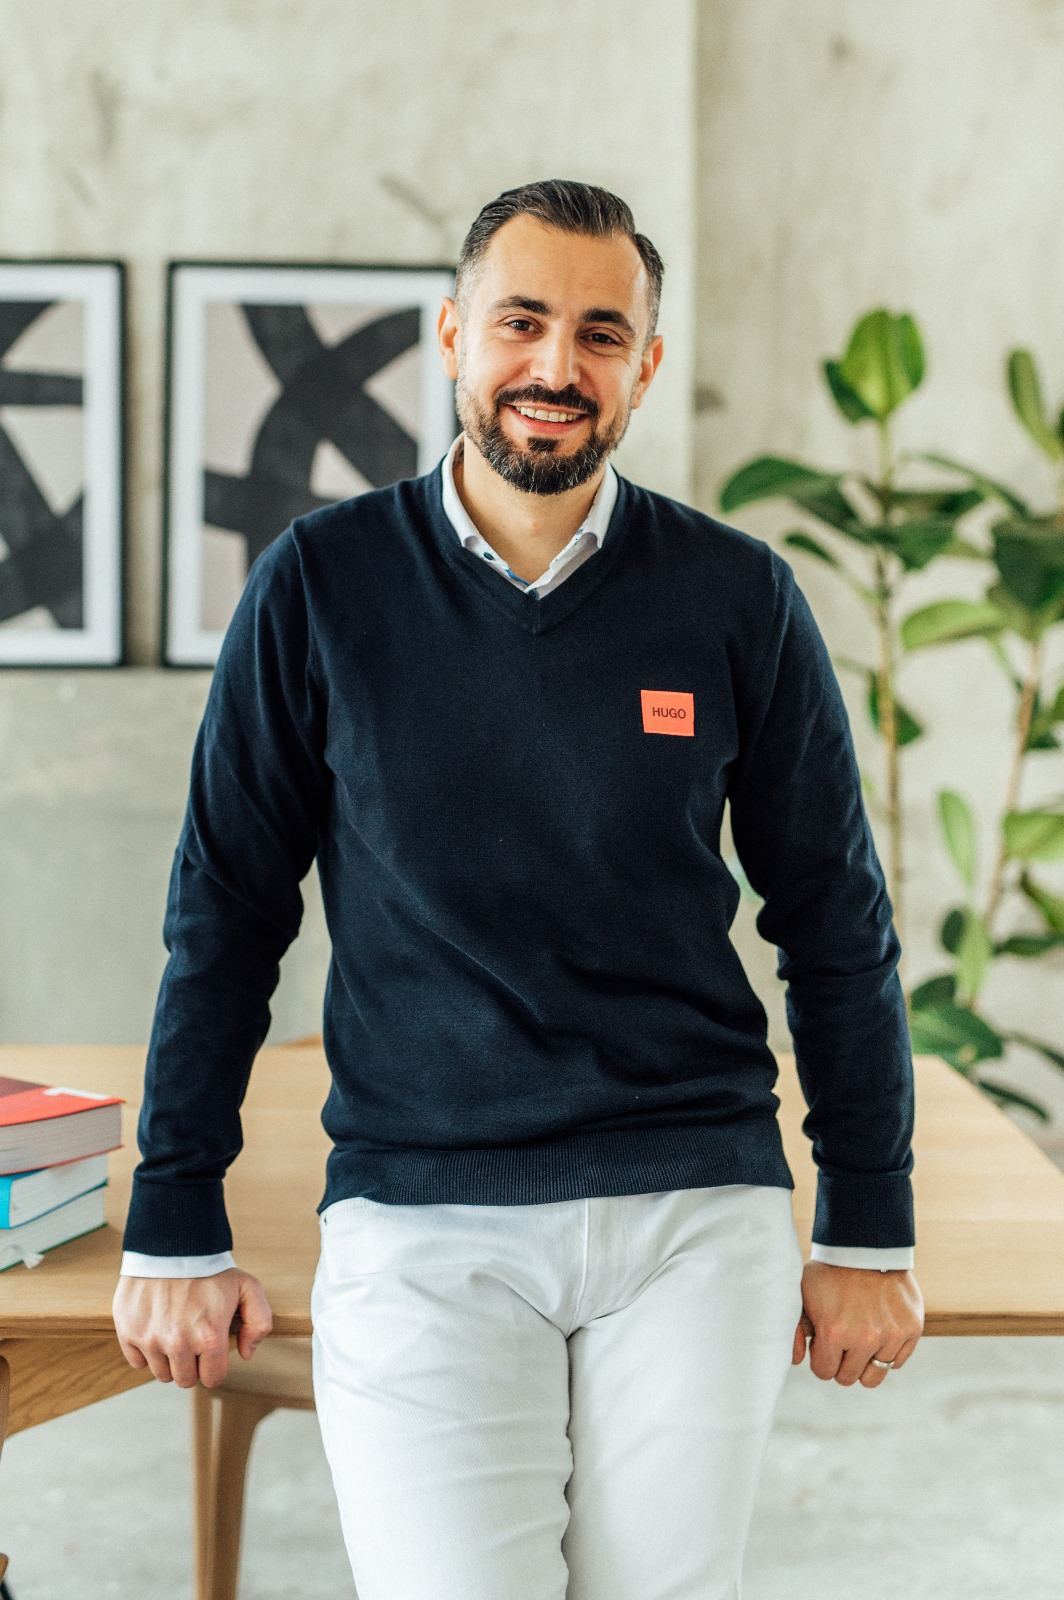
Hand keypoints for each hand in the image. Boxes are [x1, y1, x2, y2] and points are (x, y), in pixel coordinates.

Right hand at [112, 1267, 272, 1388]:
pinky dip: (145, 1350)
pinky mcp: (128, 1331)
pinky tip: (156, 1328)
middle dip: (192, 1364)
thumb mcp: (248, 1287)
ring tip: (175, 1331)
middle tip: (193, 1339)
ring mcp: (150, 1339)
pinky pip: (137, 1360)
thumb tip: (246, 1353)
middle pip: (185, 1379)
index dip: (214, 1365)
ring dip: (169, 1359)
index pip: (212, 1378)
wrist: (173, 1242)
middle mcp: (179, 1344)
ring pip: (161, 1373)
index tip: (211, 1349)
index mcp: (209, 1337)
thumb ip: (259, 1322)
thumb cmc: (211, 1267)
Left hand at [791, 1260, 923, 1386]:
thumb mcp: (803, 1295)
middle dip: (841, 1363)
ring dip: (864, 1362)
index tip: (823, 1342)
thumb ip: (794, 1329)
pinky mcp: (912, 1329)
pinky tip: (878, 1330)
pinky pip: (896, 1362)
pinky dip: (886, 1352)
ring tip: (860, 1338)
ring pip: (874, 1376)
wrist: (866, 1245)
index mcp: (834, 1332)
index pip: (824, 1372)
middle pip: (849, 1378)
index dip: (821, 1358)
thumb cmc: (830, 1272)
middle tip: (841, 1340)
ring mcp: (891, 1335)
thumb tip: (796, 1361)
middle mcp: (865, 1339)